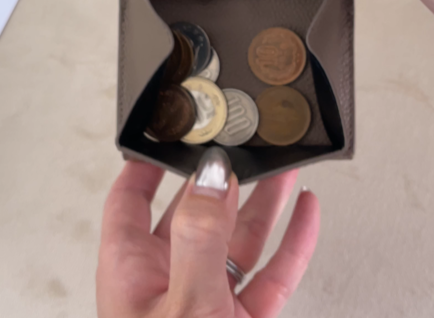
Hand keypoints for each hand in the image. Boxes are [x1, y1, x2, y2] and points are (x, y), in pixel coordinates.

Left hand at [96, 148, 319, 317]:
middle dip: (221, 177)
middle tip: (239, 144)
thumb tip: (209, 177)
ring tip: (280, 165)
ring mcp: (210, 300)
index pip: (129, 203)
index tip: (167, 133)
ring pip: (239, 237)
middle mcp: (169, 281)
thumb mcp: (185, 309)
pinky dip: (293, 240)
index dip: (145, 165)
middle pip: (195, 212)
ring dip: (263, 200)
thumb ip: (197, 238)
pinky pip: (273, 271)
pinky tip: (304, 212)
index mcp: (134, 272)